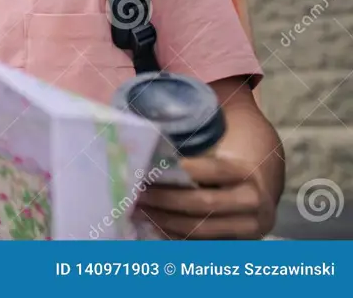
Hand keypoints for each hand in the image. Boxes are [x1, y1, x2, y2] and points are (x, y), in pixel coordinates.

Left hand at [136, 154, 275, 238]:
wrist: (257, 194)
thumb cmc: (226, 168)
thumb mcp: (220, 155)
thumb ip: (194, 154)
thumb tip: (152, 150)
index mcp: (247, 173)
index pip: (217, 170)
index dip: (186, 169)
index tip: (155, 168)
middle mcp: (253, 201)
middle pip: (205, 202)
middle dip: (166, 199)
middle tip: (138, 193)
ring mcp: (249, 228)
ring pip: (202, 229)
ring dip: (166, 221)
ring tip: (140, 211)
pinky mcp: (238, 245)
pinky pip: (202, 245)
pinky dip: (175, 237)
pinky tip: (154, 227)